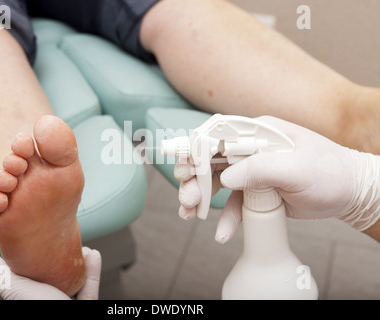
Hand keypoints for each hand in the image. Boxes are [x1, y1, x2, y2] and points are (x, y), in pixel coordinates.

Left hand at [0, 247, 101, 299]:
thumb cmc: (46, 307)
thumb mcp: (19, 290)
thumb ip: (2, 276)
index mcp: (32, 297)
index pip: (29, 277)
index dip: (33, 258)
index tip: (38, 239)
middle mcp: (49, 300)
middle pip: (55, 277)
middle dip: (61, 258)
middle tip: (63, 241)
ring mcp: (68, 303)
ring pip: (75, 281)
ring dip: (80, 262)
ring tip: (81, 247)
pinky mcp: (87, 304)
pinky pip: (91, 287)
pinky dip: (93, 270)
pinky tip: (93, 255)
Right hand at [176, 116, 379, 242]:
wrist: (349, 193)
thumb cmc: (330, 173)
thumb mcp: (298, 168)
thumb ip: (261, 169)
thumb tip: (226, 177)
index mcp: (258, 133)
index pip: (218, 137)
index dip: (196, 151)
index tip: (182, 169)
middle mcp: (250, 149)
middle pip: (211, 161)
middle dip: (195, 180)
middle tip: (186, 200)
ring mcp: (252, 170)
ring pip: (217, 183)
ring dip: (201, 199)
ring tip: (188, 215)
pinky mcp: (255, 190)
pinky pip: (234, 204)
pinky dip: (225, 218)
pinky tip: (221, 232)